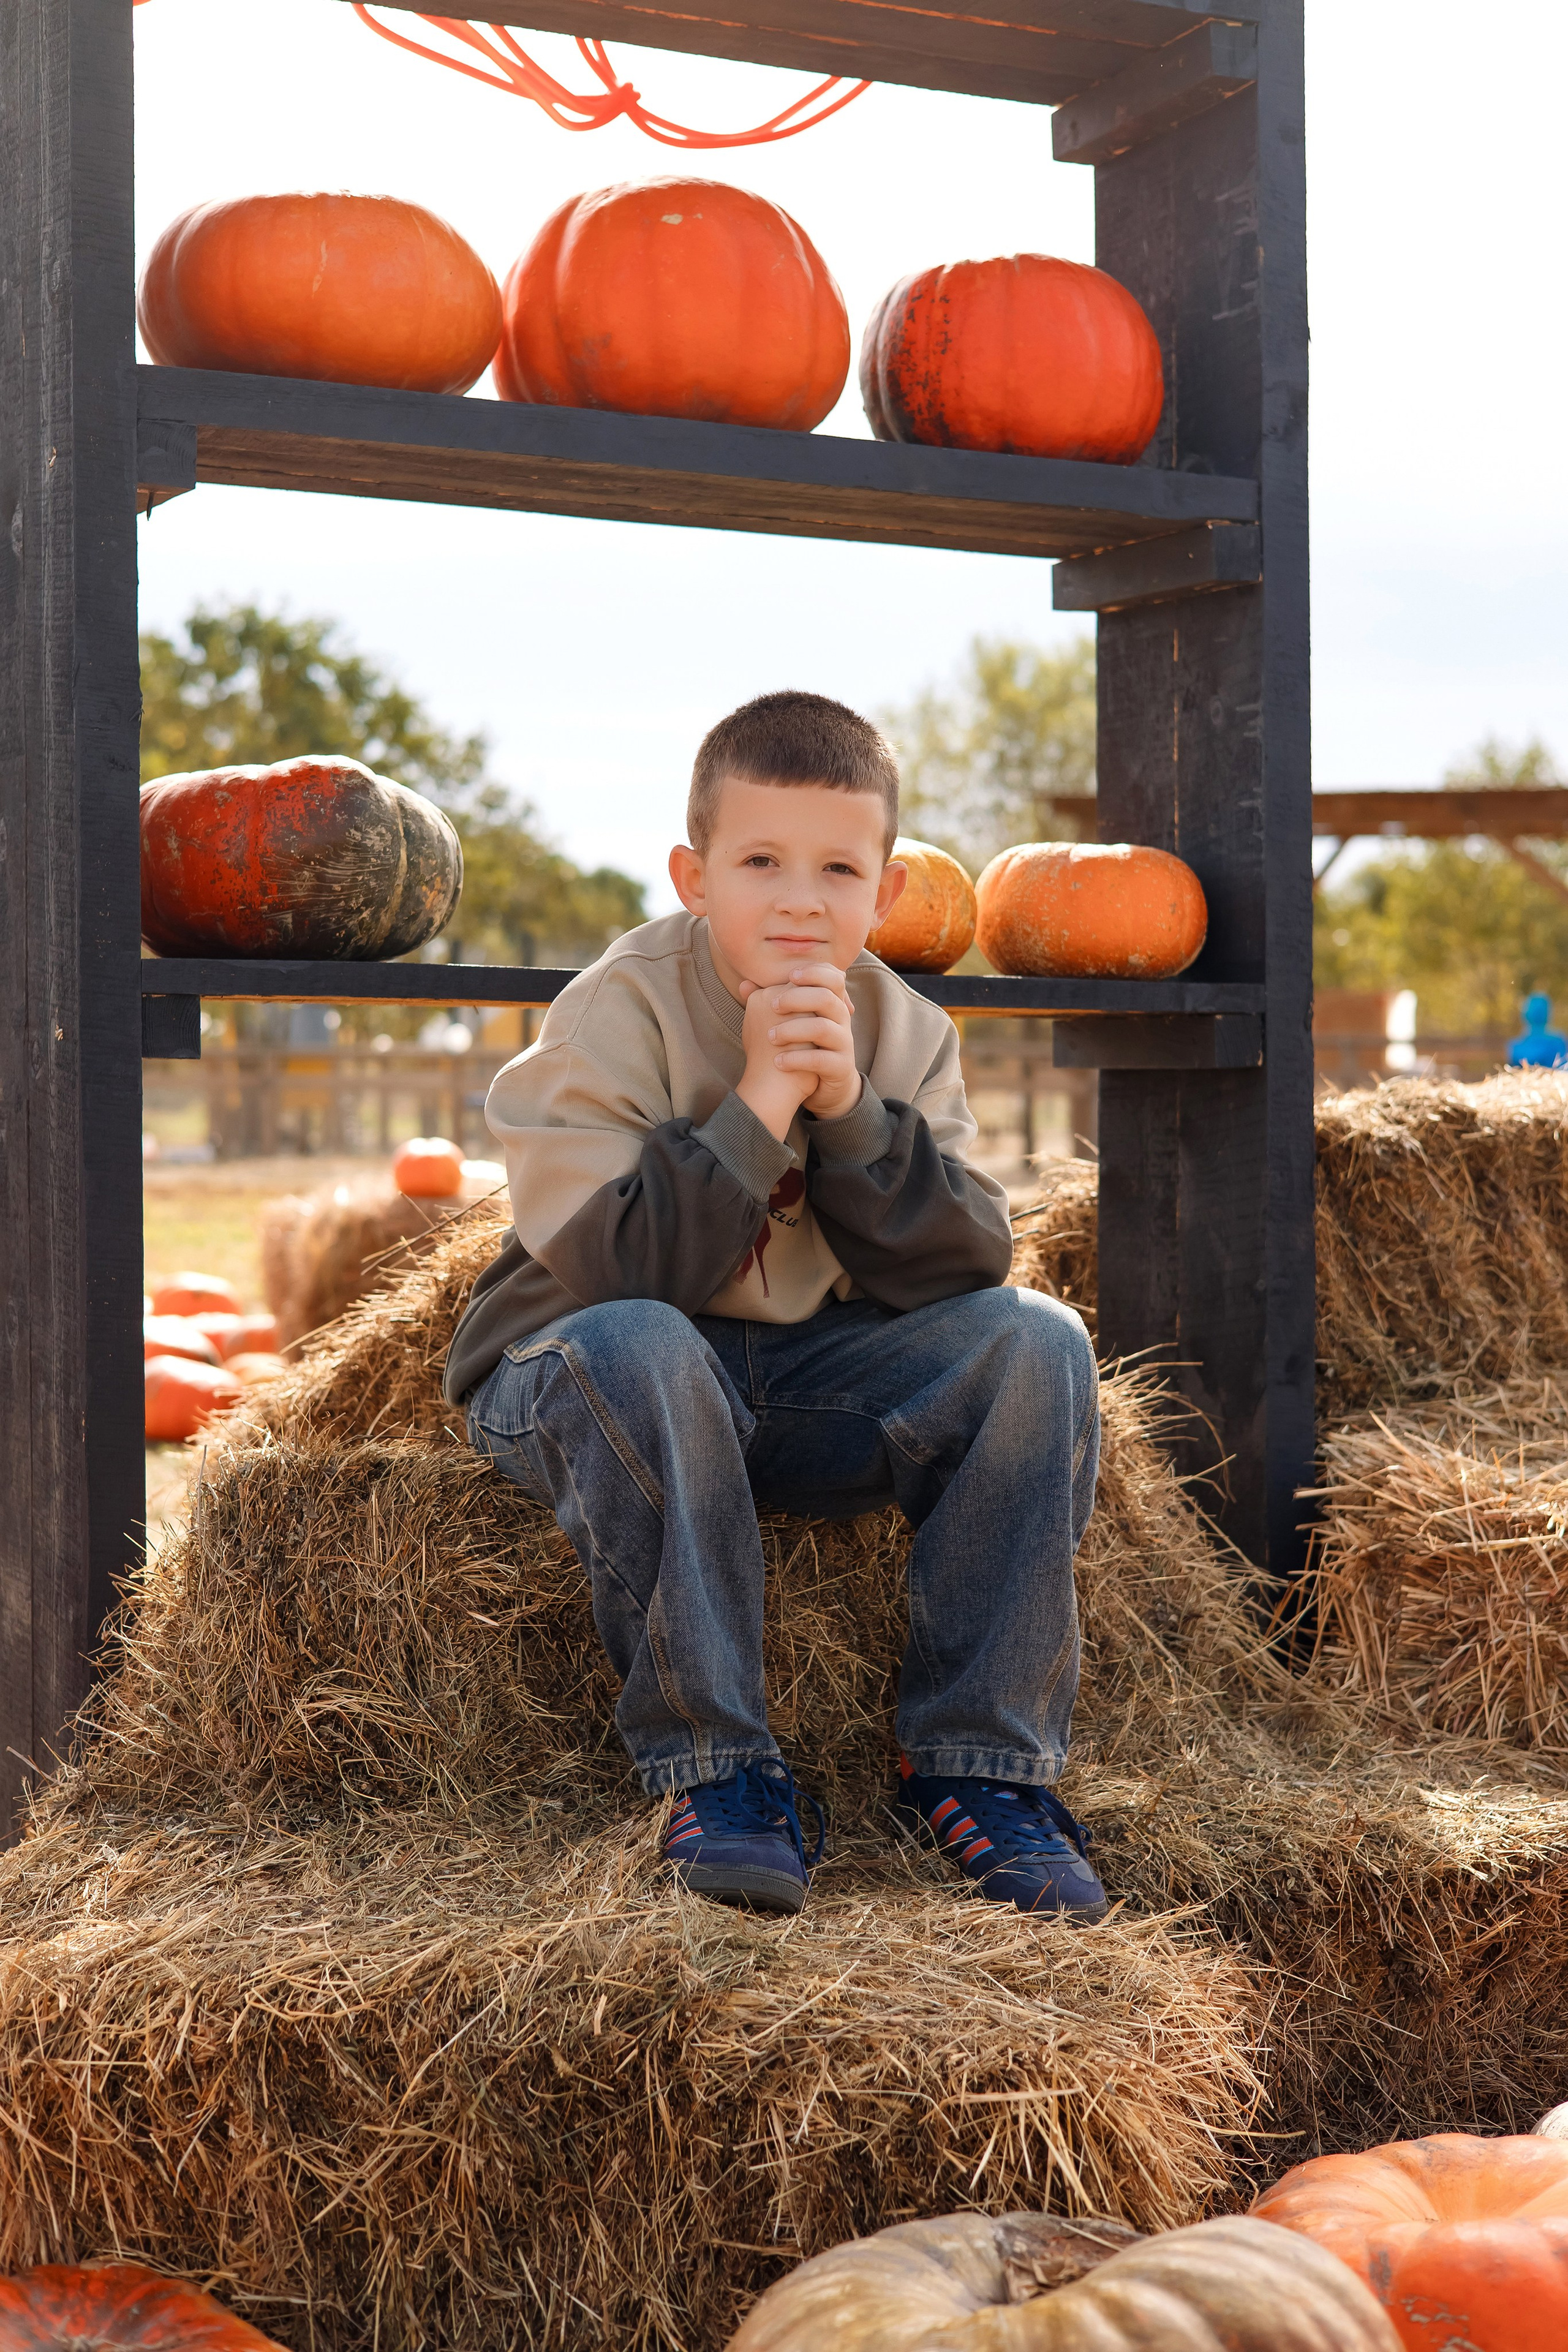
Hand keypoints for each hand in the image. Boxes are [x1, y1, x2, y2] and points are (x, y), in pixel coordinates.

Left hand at [735, 963, 861, 1139]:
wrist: (823, 1085)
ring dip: (792, 1030)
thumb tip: (744, 985)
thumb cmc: (802, 1046)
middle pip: (826, 997)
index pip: (832, 977)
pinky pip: (821, 1060)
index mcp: (832, 1003)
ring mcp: (844, 1043)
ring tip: (771, 1037)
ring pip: (823, 1028)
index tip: (789, 976)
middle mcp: (842, 1020)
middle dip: (795, 999)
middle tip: (773, 1006)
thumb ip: (772, 1003)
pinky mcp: (841, 1067)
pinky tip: (778, 1062)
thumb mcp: (790, 1021)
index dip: (813, 972)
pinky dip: (796, 1059)